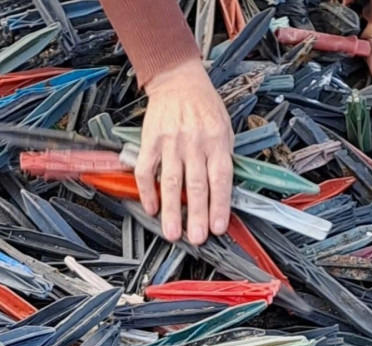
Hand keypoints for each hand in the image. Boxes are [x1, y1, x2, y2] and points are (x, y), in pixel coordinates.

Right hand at [137, 59, 233, 244]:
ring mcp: (170, 143)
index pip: (220, 179)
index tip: (217, 227)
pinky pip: (146, 170)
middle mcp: (194, 143)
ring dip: (170, 210)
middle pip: (196, 185)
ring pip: (170, 182)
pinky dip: (146, 191)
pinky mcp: (150, 141)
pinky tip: (150, 208)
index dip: (219, 205)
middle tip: (195, 238)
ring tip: (172, 232)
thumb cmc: (204, 106)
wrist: (178, 81)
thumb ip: (222, 158)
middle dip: (196, 215)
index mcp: (216, 141)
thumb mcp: (224, 128)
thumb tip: (222, 193)